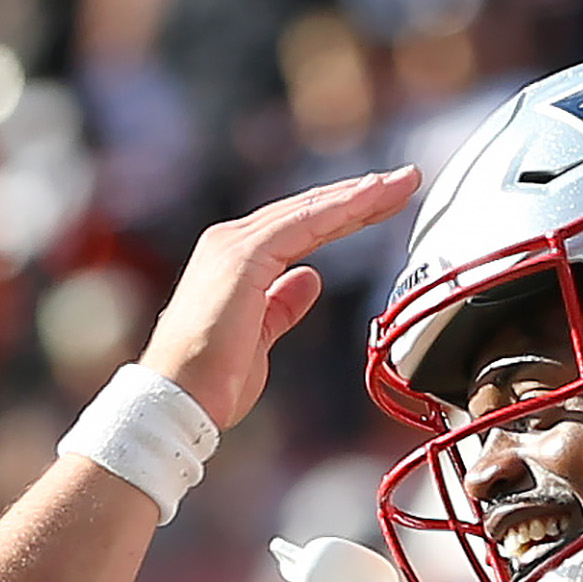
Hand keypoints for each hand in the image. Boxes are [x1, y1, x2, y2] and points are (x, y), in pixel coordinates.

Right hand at [140, 168, 418, 429]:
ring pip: (310, 211)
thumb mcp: (261, 337)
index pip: (300, 228)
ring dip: (358, 196)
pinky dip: (340, 211)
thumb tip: (309, 280)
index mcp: (235, 261)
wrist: (178, 399)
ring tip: (399, 184)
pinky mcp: (244, 258)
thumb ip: (283, 304)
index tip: (383, 204)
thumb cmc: (211, 380)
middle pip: (309, 211)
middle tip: (404, 181)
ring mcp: (236, 247)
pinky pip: (303, 226)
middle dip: (359, 196)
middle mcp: (232, 243)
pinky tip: (370, 200)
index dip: (344, 215)